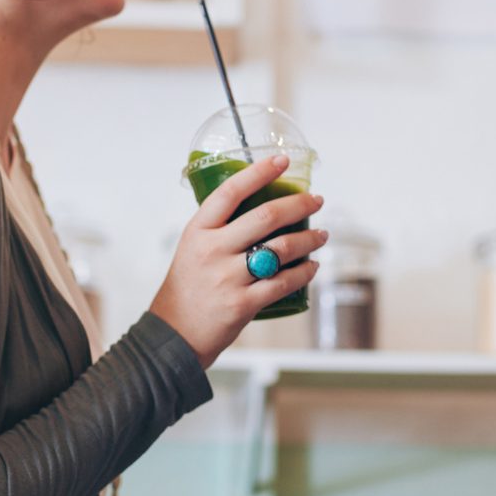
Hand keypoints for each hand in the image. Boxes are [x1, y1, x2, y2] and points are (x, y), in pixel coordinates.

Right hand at [149, 154, 326, 368]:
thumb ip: (219, 229)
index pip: (230, 191)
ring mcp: (228, 277)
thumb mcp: (192, 248)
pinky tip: (313, 266)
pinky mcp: (243, 304)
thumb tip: (259, 209)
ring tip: (321, 235)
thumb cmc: (187, 288)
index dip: (259, 172)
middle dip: (299, 204)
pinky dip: (304, 273)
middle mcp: (213, 250)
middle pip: (266, 216)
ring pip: (281, 249)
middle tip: (317, 200)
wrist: (174, 334)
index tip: (282, 160)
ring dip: (309, 239)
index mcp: (198, 230)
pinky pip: (284, 282)